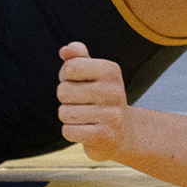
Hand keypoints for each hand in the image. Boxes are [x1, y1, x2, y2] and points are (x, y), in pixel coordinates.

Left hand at [58, 42, 128, 161]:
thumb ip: (77, 57)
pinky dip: (72, 132)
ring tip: (86, 117)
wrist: (122, 133)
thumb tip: (65, 50)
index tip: (78, 83)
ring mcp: (111, 115)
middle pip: (63, 91)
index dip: (66, 76)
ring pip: (64, 112)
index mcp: (111, 70)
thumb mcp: (92, 73)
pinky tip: (86, 131)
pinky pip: (68, 131)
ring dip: (69, 117)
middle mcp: (114, 91)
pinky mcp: (104, 137)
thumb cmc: (100, 97)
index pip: (70, 67)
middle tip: (83, 103)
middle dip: (66, 99)